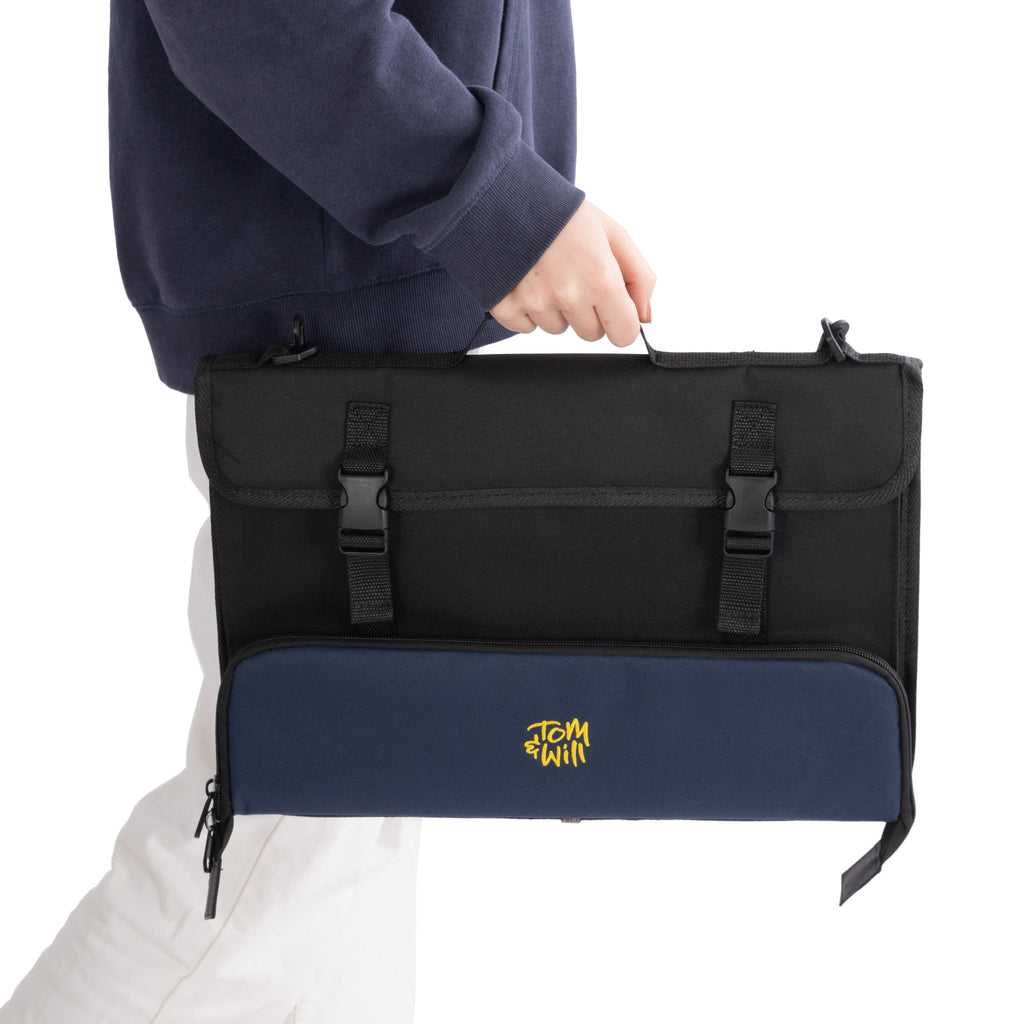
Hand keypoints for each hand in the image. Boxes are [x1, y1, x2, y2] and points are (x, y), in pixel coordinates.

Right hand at [489, 199, 655, 346]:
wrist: (508, 198)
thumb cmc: (562, 214)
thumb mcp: (613, 234)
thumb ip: (639, 277)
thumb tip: (645, 316)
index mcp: (601, 278)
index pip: (624, 335)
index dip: (621, 321)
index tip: (612, 307)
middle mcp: (569, 295)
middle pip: (591, 334)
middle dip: (588, 312)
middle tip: (575, 277)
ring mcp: (536, 303)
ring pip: (558, 329)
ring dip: (557, 310)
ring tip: (549, 274)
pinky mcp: (507, 307)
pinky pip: (527, 328)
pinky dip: (528, 310)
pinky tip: (527, 281)